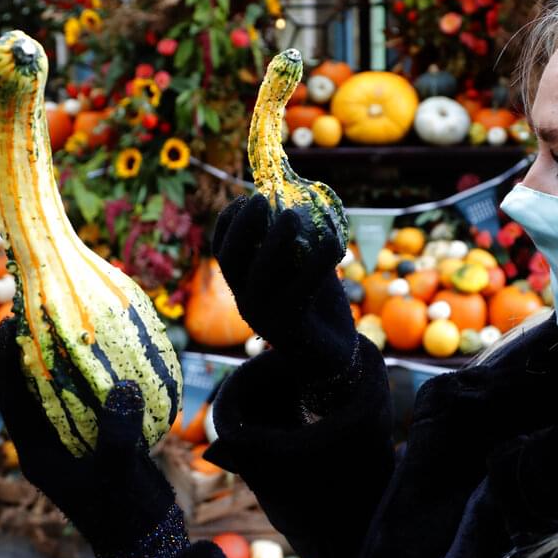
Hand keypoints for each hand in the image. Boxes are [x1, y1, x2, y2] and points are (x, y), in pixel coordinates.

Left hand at [0, 318, 188, 557]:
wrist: (146, 539)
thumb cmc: (123, 512)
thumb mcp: (118, 472)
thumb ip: (119, 432)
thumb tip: (125, 386)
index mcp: (39, 452)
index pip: (12, 399)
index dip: (4, 361)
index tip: (6, 323)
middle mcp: (51, 441)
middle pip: (33, 388)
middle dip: (34, 351)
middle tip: (40, 311)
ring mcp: (75, 439)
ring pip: (63, 391)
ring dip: (66, 360)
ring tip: (73, 322)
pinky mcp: (100, 437)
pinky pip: (92, 399)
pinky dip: (98, 376)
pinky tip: (112, 354)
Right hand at [213, 195, 359, 412]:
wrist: (330, 359)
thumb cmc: (315, 307)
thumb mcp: (299, 272)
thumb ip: (295, 246)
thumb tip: (301, 202)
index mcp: (244, 288)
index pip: (223, 251)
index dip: (228, 222)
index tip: (244, 198)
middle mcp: (247, 302)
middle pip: (232, 260)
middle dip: (243, 225)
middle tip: (261, 198)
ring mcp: (267, 317)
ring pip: (261, 274)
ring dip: (274, 241)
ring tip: (291, 215)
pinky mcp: (293, 327)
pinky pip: (303, 288)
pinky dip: (318, 261)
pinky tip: (334, 241)